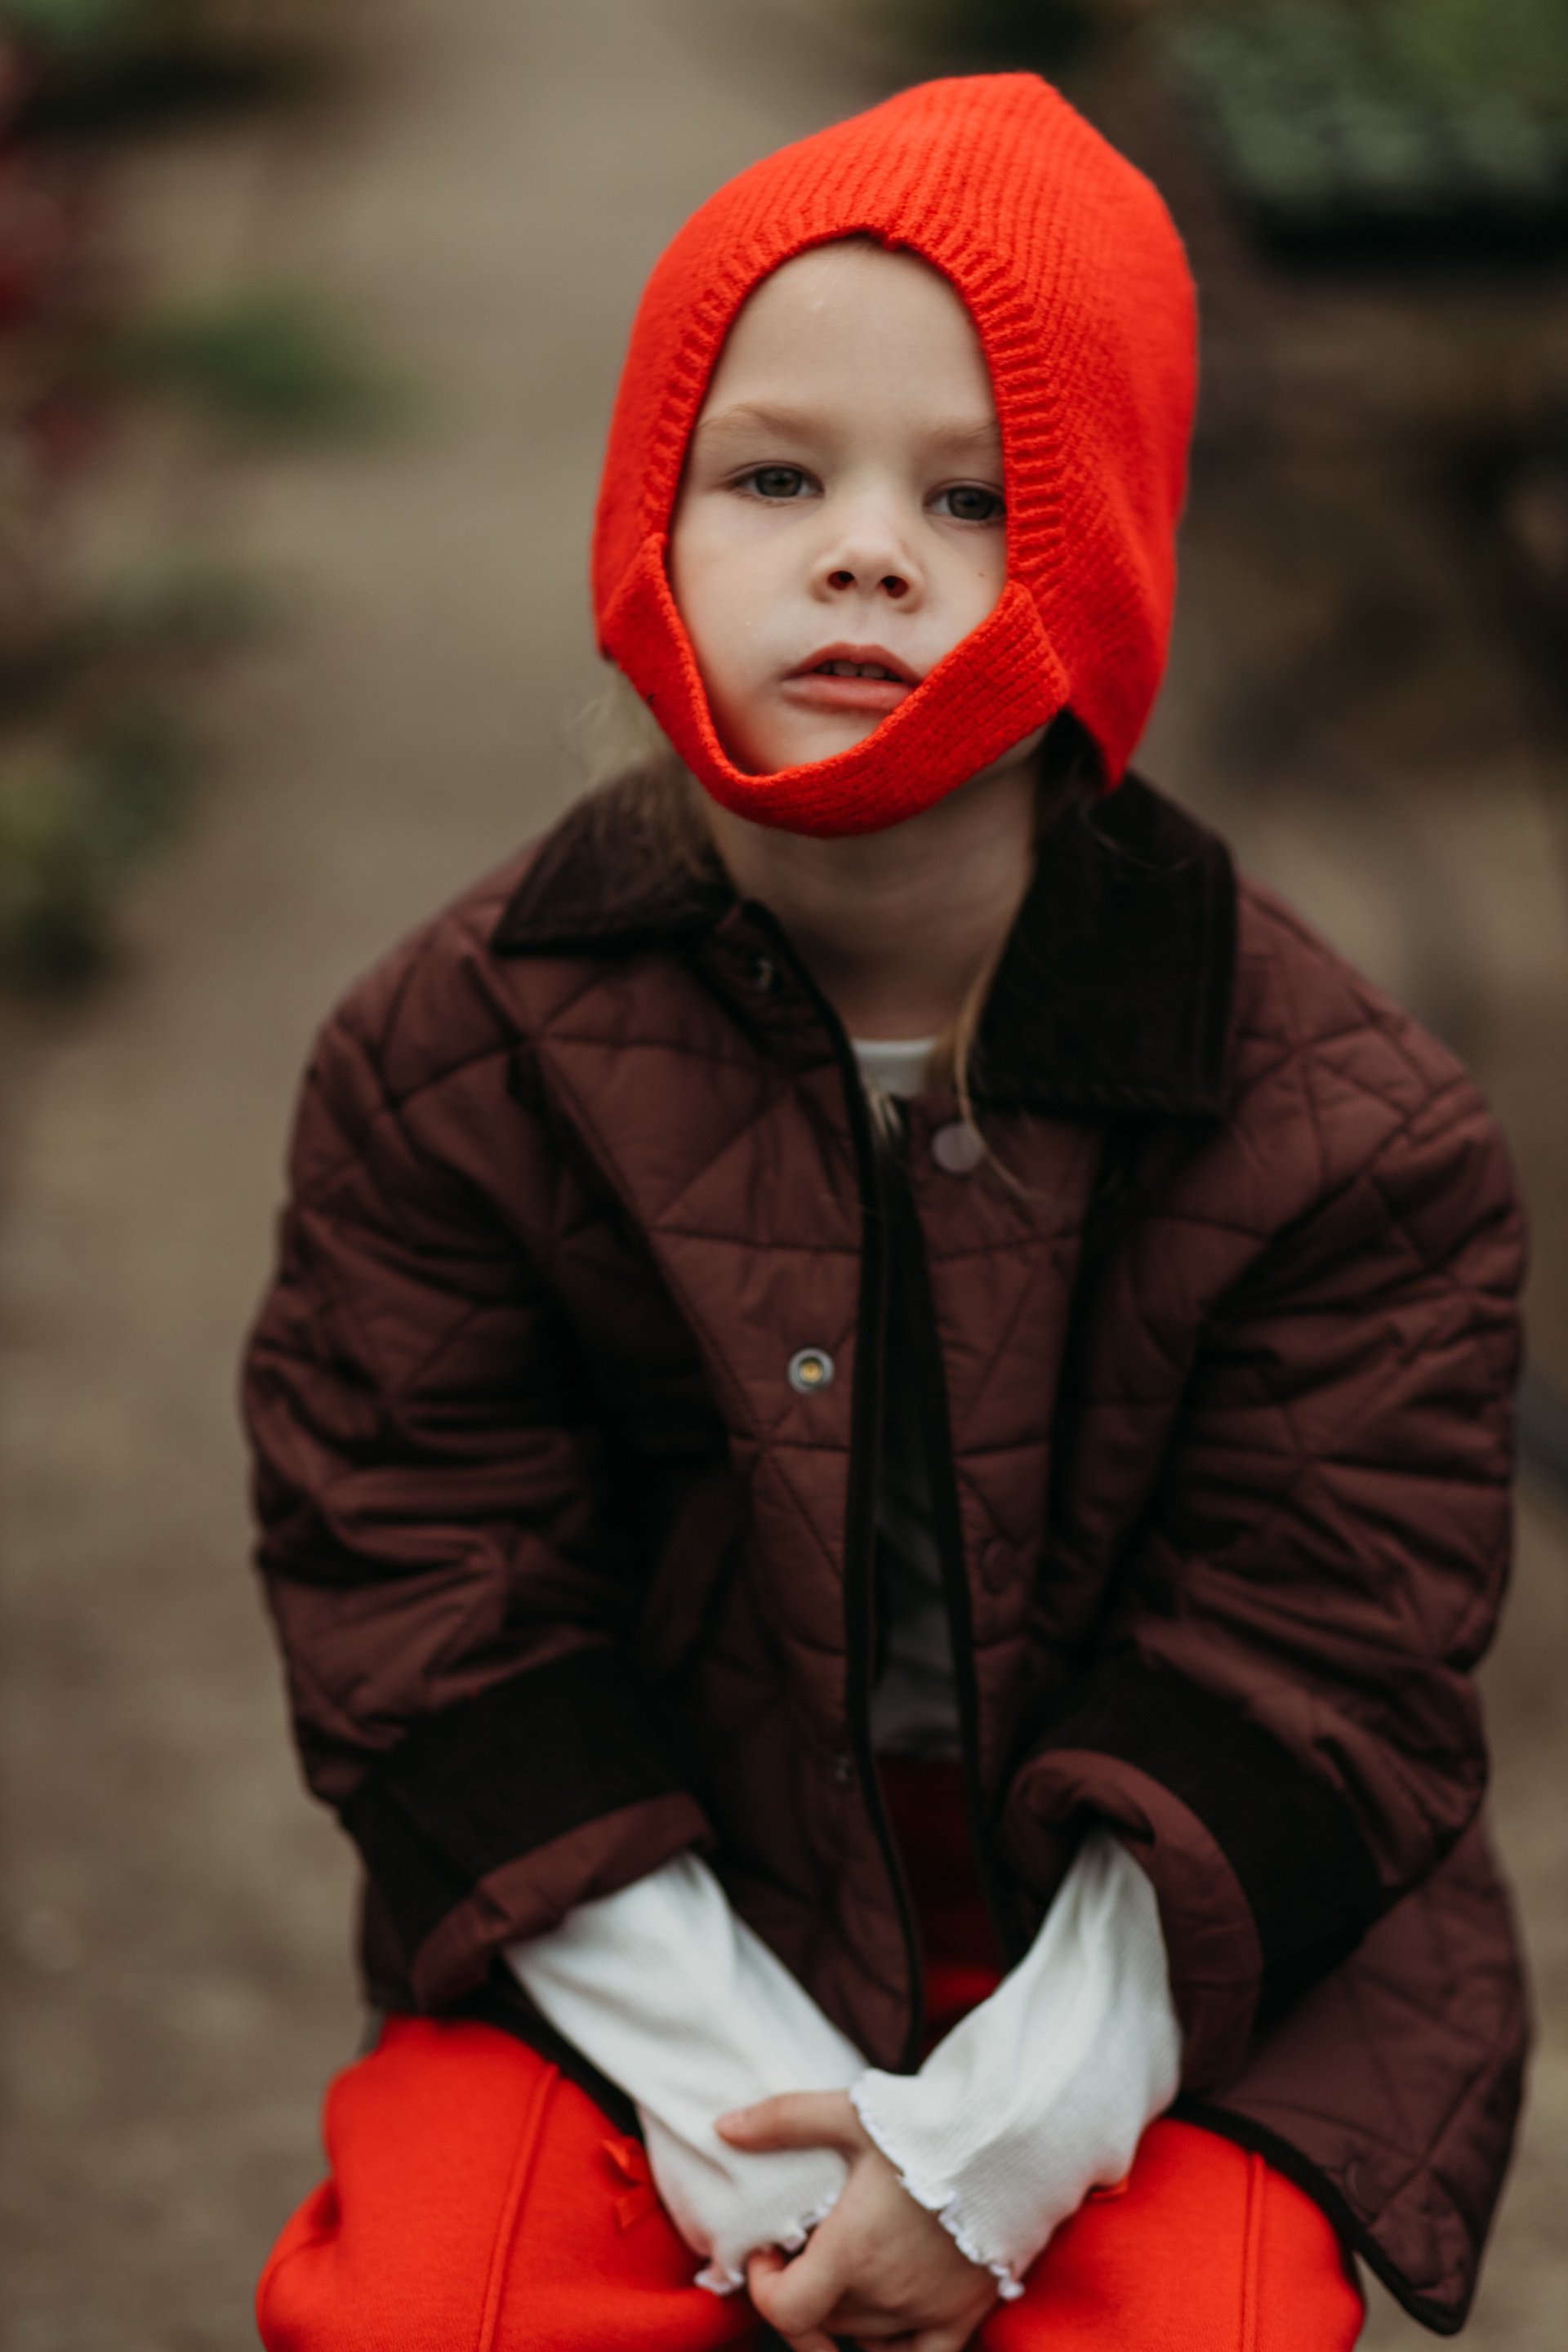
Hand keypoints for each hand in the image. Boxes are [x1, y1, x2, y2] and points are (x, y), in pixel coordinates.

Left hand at [715, 2090, 998, 2351]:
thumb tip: (722, 2125)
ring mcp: (928, 2310)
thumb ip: (784, 2120)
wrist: (1012, 2138)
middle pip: (825, 2318)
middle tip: (810, 2244)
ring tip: (851, 2264)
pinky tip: (889, 2316)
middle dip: (805, 2287)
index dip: (764, 2287)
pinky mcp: (964, 2314)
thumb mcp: (851, 2111)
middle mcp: (888, 2293)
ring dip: (847, 2311)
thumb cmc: (928, 2124)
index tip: (771, 2248)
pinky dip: (895, 2347)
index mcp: (853, 2251)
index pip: (785, 2311)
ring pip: (866, 2336)